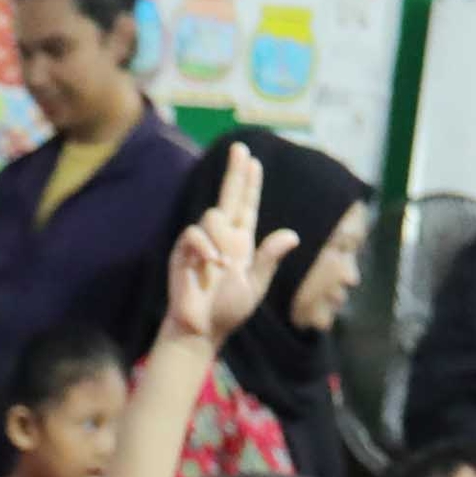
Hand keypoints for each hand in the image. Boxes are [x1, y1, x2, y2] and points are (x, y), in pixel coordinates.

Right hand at [162, 141, 298, 349]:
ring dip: (222, 239)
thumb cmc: (228, 311)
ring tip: (223, 266)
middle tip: (240, 148)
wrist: (202, 329)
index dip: (250, 185)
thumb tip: (291, 235)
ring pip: (214, 216)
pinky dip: (205, 247)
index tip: (253, 162)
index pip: (247, 207)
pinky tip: (211, 263)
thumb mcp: (255, 285)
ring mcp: (202, 242)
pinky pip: (195, 234)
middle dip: (235, 172)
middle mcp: (222, 237)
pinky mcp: (184, 250)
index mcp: (242, 244)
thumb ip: (269, 258)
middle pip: (229, 196)